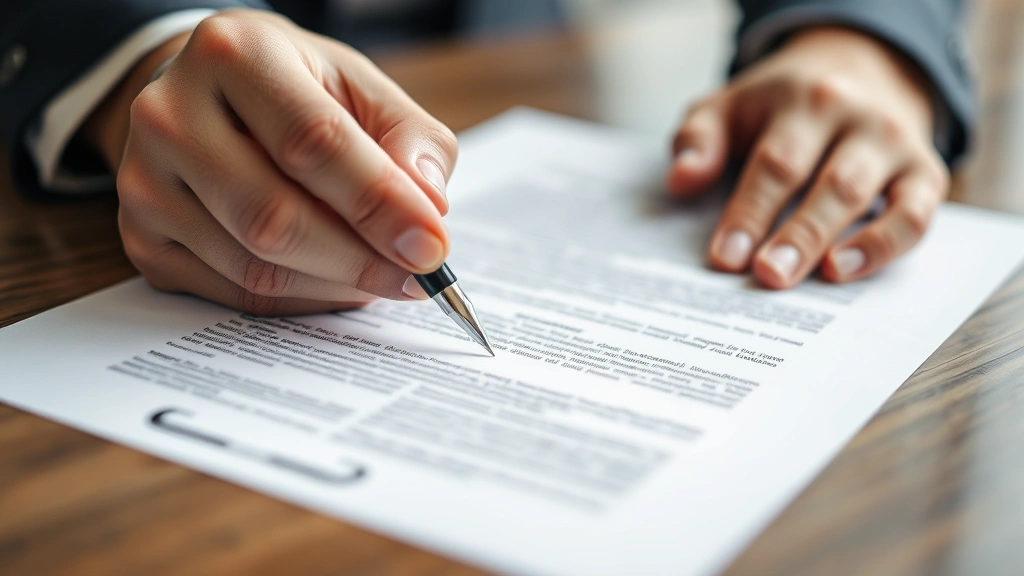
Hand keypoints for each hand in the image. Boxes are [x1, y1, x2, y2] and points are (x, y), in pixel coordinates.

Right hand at [83, 10, 455, 313]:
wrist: (211, 97)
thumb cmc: (297, 90)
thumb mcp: (361, 87)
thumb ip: (410, 138)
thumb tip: (428, 206)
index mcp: (234, 54)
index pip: (313, 141)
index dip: (379, 203)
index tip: (432, 247)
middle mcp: (170, 114)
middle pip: (274, 217)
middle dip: (362, 260)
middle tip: (419, 279)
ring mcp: (144, 182)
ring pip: (255, 267)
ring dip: (336, 286)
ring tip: (384, 275)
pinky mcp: (142, 239)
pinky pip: (235, 294)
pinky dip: (302, 301)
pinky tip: (336, 283)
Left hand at [666, 27, 949, 287]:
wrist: (859, 69)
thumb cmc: (779, 106)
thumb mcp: (730, 106)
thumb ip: (699, 139)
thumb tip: (680, 180)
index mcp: (803, 100)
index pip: (776, 162)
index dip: (750, 212)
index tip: (724, 257)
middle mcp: (855, 118)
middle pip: (827, 183)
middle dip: (797, 234)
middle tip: (767, 275)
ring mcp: (894, 145)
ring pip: (869, 198)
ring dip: (837, 242)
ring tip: (814, 279)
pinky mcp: (924, 173)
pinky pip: (915, 215)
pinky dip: (886, 245)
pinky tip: (847, 270)